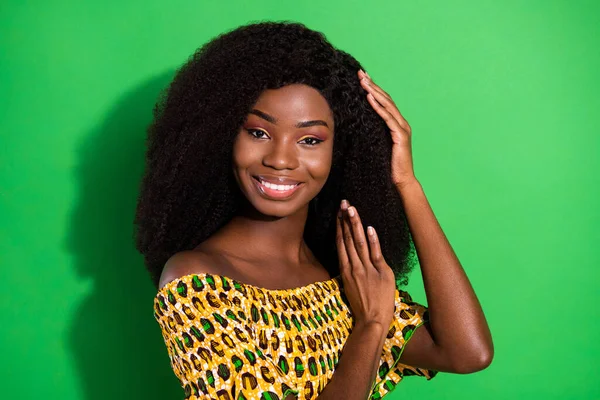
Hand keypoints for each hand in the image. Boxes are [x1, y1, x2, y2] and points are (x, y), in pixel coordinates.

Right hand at [336, 199, 395, 328]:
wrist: (372, 322)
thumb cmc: (362, 306)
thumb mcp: (351, 287)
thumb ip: (351, 271)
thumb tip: (350, 259)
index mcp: (346, 270)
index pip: (341, 244)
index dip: (340, 227)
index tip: (339, 214)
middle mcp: (354, 267)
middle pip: (348, 239)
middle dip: (345, 220)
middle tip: (344, 203)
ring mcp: (367, 270)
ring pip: (359, 243)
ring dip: (355, 225)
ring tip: (352, 209)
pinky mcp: (381, 274)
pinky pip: (376, 254)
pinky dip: (372, 241)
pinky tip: (369, 228)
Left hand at [358, 69, 417, 188]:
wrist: (401, 180)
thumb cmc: (389, 166)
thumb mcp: (378, 145)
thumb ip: (373, 134)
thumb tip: (359, 125)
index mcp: (396, 124)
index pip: (384, 102)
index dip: (374, 89)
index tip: (362, 78)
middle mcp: (401, 123)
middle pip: (386, 99)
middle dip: (372, 85)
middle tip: (361, 73)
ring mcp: (402, 128)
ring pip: (387, 105)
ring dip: (374, 91)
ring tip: (363, 81)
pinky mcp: (400, 135)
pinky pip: (387, 118)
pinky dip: (378, 106)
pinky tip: (370, 98)